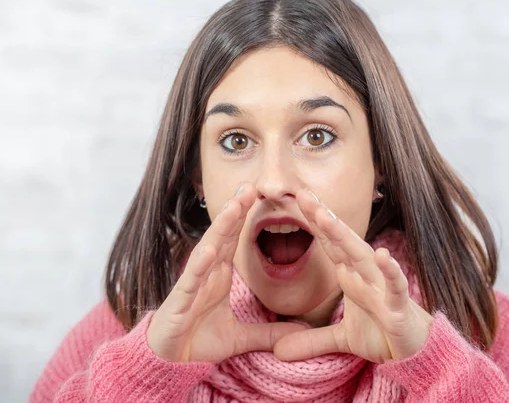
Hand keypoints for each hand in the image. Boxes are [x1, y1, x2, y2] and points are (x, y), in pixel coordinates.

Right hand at [147, 182, 304, 362]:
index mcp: (218, 275)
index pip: (233, 240)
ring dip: (220, 228)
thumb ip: (268, 333)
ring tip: (234, 205)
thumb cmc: (198, 342)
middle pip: (222, 236)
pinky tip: (209, 249)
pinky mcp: (180, 301)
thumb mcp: (241, 338)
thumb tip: (299, 332)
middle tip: (250, 185)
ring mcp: (192, 284)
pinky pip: (191, 280)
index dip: (244, 218)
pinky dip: (199, 264)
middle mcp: (206, 273)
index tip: (259, 195)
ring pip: (207, 249)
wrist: (168, 364)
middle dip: (235, 210)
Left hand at [274, 188, 433, 363]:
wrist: (418, 353)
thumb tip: (277, 351)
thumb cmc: (382, 334)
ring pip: (363, 257)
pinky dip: (390, 271)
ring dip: (345, 237)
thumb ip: (310, 340)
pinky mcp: (399, 308)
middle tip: (303, 194)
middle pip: (341, 242)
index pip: (330, 244)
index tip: (297, 197)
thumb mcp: (341, 340)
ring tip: (325, 217)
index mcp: (352, 276)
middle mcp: (366, 276)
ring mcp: (383, 289)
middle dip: (322, 218)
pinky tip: (383, 255)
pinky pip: (395, 286)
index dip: (314, 222)